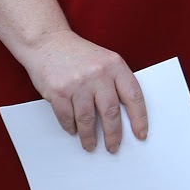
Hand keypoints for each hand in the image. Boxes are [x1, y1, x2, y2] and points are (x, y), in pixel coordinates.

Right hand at [22, 30, 146, 153]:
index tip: (141, 134)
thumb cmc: (80, 55)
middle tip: (113, 147)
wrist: (48, 42)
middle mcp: (98, 74)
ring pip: (87, 119)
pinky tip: (73, 131)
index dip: (139, 118)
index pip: (133, 96)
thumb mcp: (106, 61)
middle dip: (114, 134)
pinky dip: (71, 127)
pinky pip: (66, 117)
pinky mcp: (58, 91)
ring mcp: (77, 83)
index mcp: (115, 66)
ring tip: (91, 145)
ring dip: (89, 136)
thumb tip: (125, 115)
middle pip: (110, 112)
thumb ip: (115, 82)